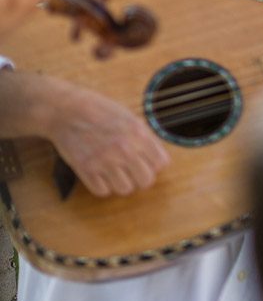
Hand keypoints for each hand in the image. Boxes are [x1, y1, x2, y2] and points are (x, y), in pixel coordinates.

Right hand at [49, 82, 168, 196]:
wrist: (63, 109)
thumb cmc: (97, 111)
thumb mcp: (129, 117)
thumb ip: (146, 139)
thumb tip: (159, 160)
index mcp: (138, 133)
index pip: (161, 164)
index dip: (154, 164)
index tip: (144, 161)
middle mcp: (124, 148)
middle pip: (146, 181)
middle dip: (139, 177)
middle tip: (130, 169)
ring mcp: (104, 160)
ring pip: (125, 189)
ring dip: (120, 183)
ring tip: (113, 171)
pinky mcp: (85, 168)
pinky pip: (102, 191)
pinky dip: (101, 186)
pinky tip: (99, 174)